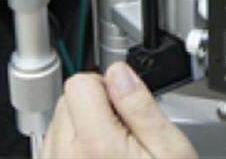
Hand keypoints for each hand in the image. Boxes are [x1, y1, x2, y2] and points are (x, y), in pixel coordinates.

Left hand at [42, 62, 196, 157]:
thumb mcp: (170, 150)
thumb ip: (141, 107)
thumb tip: (120, 73)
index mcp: (96, 144)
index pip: (80, 83)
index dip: (107, 86)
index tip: (124, 102)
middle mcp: (66, 158)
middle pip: (68, 101)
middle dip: (95, 106)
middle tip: (125, 131)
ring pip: (60, 124)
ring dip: (83, 128)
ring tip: (113, 151)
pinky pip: (55, 149)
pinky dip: (74, 149)